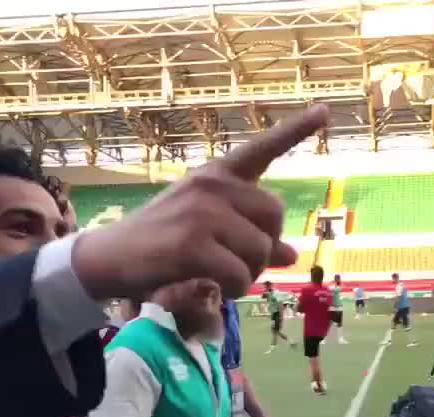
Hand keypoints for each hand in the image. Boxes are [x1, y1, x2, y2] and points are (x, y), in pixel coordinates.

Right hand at [72, 105, 329, 299]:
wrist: (108, 258)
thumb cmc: (159, 246)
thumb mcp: (207, 234)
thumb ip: (248, 238)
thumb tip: (291, 254)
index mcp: (215, 175)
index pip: (261, 149)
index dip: (296, 129)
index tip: (325, 111)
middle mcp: (211, 186)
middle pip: (274, 215)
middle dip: (265, 246)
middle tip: (239, 264)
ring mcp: (202, 212)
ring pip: (260, 250)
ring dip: (248, 275)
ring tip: (219, 278)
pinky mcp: (192, 244)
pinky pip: (239, 274)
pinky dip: (233, 289)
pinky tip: (210, 286)